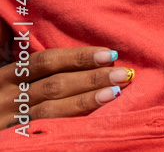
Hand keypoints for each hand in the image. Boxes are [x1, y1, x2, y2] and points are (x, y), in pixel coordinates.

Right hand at [1, 43, 134, 128]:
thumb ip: (37, 71)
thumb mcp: (12, 82)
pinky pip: (46, 130)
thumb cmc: (4, 100)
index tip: (108, 53)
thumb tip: (83, 59)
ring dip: (86, 100)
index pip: (46, 61)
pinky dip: (71, 123)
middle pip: (54, 85)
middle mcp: (8, 97)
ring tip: (115, 93)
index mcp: (7, 76)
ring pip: (52, 109)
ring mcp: (11, 120)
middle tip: (122, 74)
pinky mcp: (16, 139)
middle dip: (91, 78)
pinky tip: (93, 118)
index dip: (78, 57)